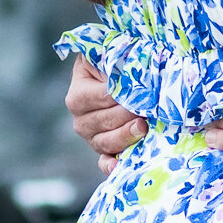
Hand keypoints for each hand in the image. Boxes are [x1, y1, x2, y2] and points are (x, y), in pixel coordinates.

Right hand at [65, 55, 146, 174]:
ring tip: (143, 126)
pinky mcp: (104, 151)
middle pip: (102, 121)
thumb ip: (112, 59)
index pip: (99, 97)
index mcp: (78, 94)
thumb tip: (126, 68)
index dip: (119, 95)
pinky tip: (120, 166)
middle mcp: (81, 119)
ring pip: (104, 142)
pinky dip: (111, 166)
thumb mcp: (110, 56)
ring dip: (125, 136)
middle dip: (126, 115)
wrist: (120, 78)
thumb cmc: (116, 64)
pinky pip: (104, 162)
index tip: (138, 91)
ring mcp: (92, 137)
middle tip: (144, 110)